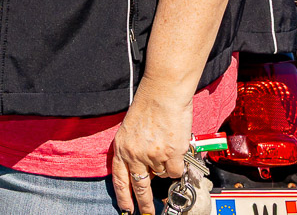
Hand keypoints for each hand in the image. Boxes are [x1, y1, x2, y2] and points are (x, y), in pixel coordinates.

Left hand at [110, 84, 190, 214]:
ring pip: (162, 175)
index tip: (126, 209)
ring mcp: (153, 157)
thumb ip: (134, 151)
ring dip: (165, 167)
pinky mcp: (170, 155)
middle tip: (147, 214)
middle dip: (144, 205)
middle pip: (139, 187)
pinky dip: (177, 163)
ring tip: (166, 146)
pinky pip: (175, 171)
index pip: (119, 180)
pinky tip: (175, 147)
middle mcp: (135, 155)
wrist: (163, 93)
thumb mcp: (131, 130)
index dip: (123, 197)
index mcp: (121, 148)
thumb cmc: (148, 106)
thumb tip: (146, 172)